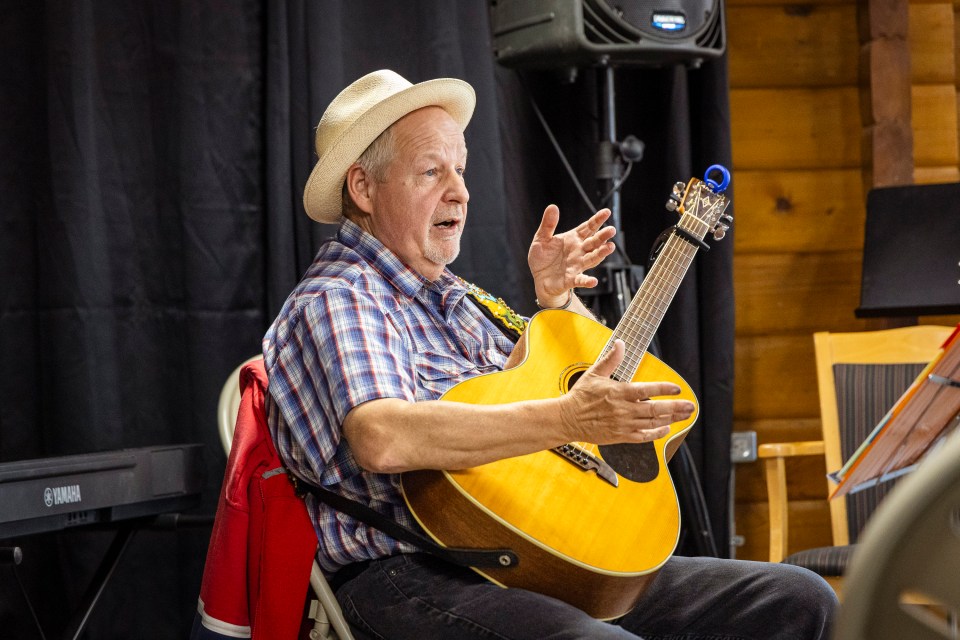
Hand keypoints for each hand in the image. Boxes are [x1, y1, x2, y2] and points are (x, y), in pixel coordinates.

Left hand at [528, 205, 616, 306]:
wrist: (539, 279)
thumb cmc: (543, 258)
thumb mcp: (542, 238)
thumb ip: (548, 224)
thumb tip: (552, 206)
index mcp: (573, 239)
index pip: (588, 227)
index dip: (597, 220)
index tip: (607, 212)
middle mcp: (579, 251)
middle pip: (593, 242)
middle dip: (602, 236)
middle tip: (612, 230)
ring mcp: (577, 265)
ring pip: (592, 259)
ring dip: (601, 254)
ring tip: (610, 247)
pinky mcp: (571, 279)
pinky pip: (580, 280)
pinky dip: (587, 281)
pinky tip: (593, 281)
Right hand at [557, 341, 695, 444]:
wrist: (568, 419)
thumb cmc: (581, 396)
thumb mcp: (594, 373)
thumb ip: (611, 360)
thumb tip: (620, 344)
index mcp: (618, 392)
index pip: (646, 390)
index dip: (663, 388)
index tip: (677, 388)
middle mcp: (623, 409)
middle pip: (655, 409)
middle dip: (675, 407)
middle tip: (691, 406)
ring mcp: (623, 424)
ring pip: (652, 422)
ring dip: (671, 419)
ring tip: (684, 416)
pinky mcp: (620, 436)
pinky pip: (643, 436)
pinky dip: (656, 433)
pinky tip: (665, 428)